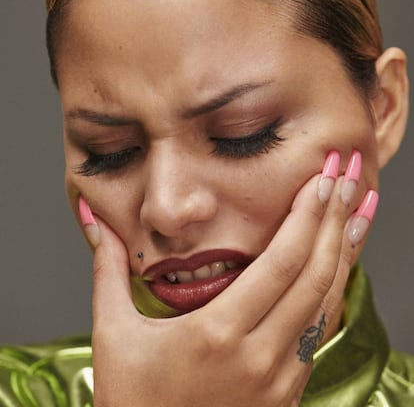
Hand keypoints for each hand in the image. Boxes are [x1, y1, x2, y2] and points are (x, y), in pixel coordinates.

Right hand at [81, 152, 375, 406]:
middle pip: (314, 274)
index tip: (322, 177)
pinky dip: (334, 288)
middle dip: (335, 218)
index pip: (281, 261)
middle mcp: (259, 355)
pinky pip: (320, 330)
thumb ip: (108, 269)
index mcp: (217, 333)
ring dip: (346, 250)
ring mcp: (280, 379)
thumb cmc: (130, 403)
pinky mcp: (288, 393)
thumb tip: (93, 220)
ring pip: (328, 302)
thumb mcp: (113, 333)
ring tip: (360, 209)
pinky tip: (340, 261)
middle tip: (348, 176)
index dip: (308, 215)